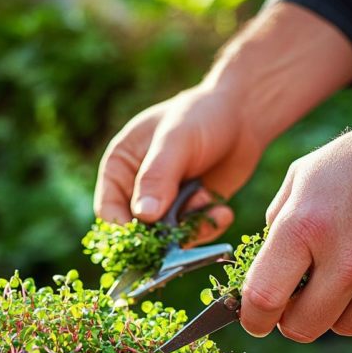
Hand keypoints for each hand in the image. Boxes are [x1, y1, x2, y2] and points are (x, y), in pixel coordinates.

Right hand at [93, 84, 264, 243]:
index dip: (123, 228)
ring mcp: (165, 203)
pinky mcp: (191, 211)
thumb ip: (157, 176)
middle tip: (185, 228)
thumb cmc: (201, 116)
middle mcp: (138, 189)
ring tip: (208, 200)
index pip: (108, 209)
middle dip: (162, 233)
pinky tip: (223, 211)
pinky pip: (193, 234)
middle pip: (138, 229)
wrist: (243, 115)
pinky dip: (207, 227)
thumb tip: (143, 215)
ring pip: (167, 237)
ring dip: (190, 228)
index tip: (146, 237)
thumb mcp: (176, 141)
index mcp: (120, 167)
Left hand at [240, 102, 351, 340]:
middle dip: (290, 319)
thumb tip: (262, 268)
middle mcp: (349, 259)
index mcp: (307, 227)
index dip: (252, 318)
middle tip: (293, 298)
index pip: (264, 299)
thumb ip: (275, 225)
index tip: (253, 319)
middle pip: (301, 328)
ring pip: (341, 327)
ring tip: (338, 272)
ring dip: (332, 310)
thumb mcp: (303, 176)